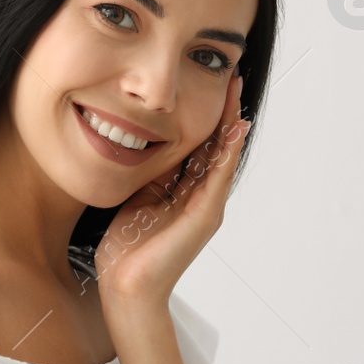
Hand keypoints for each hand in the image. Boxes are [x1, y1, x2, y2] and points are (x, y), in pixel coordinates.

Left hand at [95, 74, 251, 310]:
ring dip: (231, 123)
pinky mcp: (204, 216)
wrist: (127, 288)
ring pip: (223, 156)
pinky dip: (228, 151)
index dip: (205, 116)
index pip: (199, 146)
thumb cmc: (127, 251)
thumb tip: (146, 143)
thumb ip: (149, 175)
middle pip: (216, 146)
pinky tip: (234, 128)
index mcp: (183, 193)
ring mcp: (206, 207)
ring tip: (237, 92)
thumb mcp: (137, 199)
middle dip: (223, 111)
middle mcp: (200, 198)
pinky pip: (219, 176)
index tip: (208, 85)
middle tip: (231, 76)